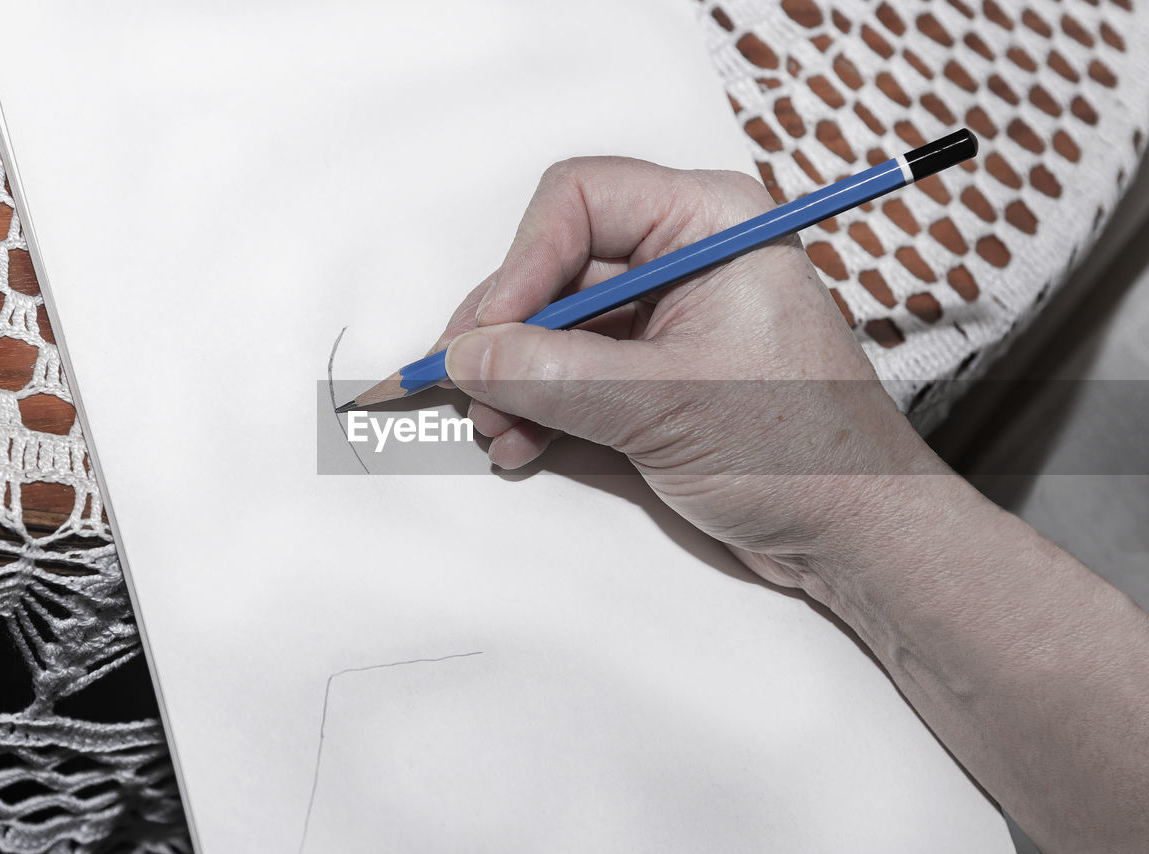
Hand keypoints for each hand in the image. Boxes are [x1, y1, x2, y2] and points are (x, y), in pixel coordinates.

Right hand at [434, 157, 946, 587]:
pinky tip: (522, 444)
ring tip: (498, 429)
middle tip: (466, 384)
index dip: (523, 263)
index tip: (489, 333)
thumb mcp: (670, 405)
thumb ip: (559, 376)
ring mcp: (662, 322)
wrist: (850, 537)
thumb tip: (470, 357)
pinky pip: (567, 374)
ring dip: (512, 378)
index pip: (581, 200)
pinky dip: (535, 407)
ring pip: (551, 326)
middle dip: (507, 332)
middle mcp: (680, 261)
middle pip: (555, 265)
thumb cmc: (806, 454)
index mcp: (708, 225)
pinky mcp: (647, 377)